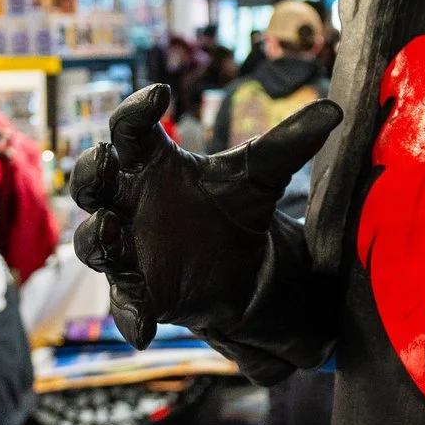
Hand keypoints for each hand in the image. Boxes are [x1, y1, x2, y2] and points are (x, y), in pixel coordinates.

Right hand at [69, 85, 341, 377]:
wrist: (243, 267)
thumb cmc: (235, 208)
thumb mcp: (261, 176)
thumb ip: (289, 144)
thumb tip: (334, 110)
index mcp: (151, 163)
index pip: (130, 129)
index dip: (136, 109)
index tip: (161, 94)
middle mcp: (127, 201)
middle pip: (91, 180)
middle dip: (90, 171)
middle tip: (106, 162)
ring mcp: (126, 247)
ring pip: (92, 240)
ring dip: (97, 236)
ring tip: (113, 228)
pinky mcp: (136, 289)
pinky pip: (123, 302)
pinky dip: (130, 314)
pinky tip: (144, 329)